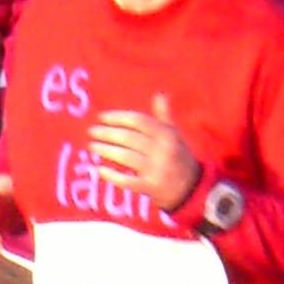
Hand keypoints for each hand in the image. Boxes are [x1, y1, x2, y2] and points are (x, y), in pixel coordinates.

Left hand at [87, 95, 201, 211]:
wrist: (193, 189)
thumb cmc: (179, 157)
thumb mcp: (174, 136)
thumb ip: (164, 117)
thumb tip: (160, 94)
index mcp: (167, 135)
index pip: (138, 121)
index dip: (118, 118)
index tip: (101, 117)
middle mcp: (162, 151)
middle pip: (128, 138)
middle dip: (107, 133)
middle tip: (91, 132)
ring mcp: (156, 170)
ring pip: (125, 157)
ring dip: (105, 150)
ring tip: (92, 146)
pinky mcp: (151, 187)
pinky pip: (127, 181)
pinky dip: (112, 176)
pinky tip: (100, 170)